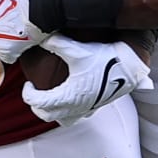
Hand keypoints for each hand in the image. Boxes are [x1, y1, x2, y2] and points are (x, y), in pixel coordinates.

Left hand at [21, 35, 151, 127]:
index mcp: (67, 97)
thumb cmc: (104, 60)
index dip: (28, 94)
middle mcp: (75, 107)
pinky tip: (70, 97)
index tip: (28, 84)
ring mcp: (85, 109)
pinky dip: (67, 110)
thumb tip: (41, 38)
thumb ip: (57, 44)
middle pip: (46, 115)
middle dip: (36, 105)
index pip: (37, 103)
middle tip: (35, 91)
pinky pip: (76, 116)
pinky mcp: (94, 107)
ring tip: (50, 98)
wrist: (129, 67)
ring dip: (52, 111)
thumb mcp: (78, 51)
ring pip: (61, 119)